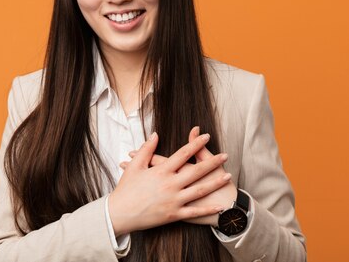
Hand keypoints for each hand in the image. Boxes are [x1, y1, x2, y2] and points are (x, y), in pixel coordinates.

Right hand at [107, 131, 231, 235]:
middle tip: (225, 155)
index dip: (195, 144)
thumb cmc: (126, 189)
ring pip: (199, 190)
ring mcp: (173, 200)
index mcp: (161, 171)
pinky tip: (219, 206)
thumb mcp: (134, 166)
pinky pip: (194, 212)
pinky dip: (207, 209)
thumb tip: (155, 134)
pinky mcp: (174, 215)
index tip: (206, 136)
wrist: (120, 213)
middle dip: (212, 162)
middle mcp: (170, 184)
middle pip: (196, 171)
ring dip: (215, 183)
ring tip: (228, 176)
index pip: (182, 154)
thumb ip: (146, 149)